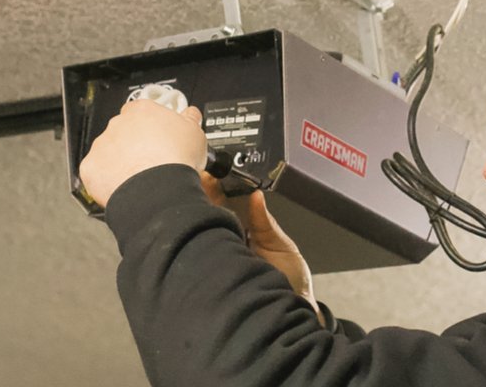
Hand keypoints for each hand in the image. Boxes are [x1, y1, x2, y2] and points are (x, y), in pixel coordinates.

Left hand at [79, 100, 205, 207]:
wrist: (158, 188)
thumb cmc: (176, 159)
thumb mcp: (195, 133)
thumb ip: (189, 119)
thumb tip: (190, 115)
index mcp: (142, 111)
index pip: (142, 111)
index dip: (151, 125)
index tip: (158, 135)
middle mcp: (118, 124)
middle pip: (124, 131)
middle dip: (134, 144)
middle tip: (151, 159)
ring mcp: (102, 145)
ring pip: (109, 151)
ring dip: (120, 161)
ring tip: (141, 177)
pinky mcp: (91, 167)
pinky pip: (97, 172)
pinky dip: (108, 179)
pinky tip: (124, 187)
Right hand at [199, 174, 323, 326]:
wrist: (294, 311)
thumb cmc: (288, 280)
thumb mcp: (280, 244)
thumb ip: (265, 222)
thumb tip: (256, 196)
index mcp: (240, 233)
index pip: (221, 206)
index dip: (212, 189)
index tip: (206, 174)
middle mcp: (227, 245)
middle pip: (206, 219)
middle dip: (198, 200)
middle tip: (193, 181)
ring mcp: (221, 261)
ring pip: (202, 238)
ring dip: (197, 220)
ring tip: (192, 200)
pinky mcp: (219, 278)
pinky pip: (207, 260)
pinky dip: (203, 245)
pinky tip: (201, 231)